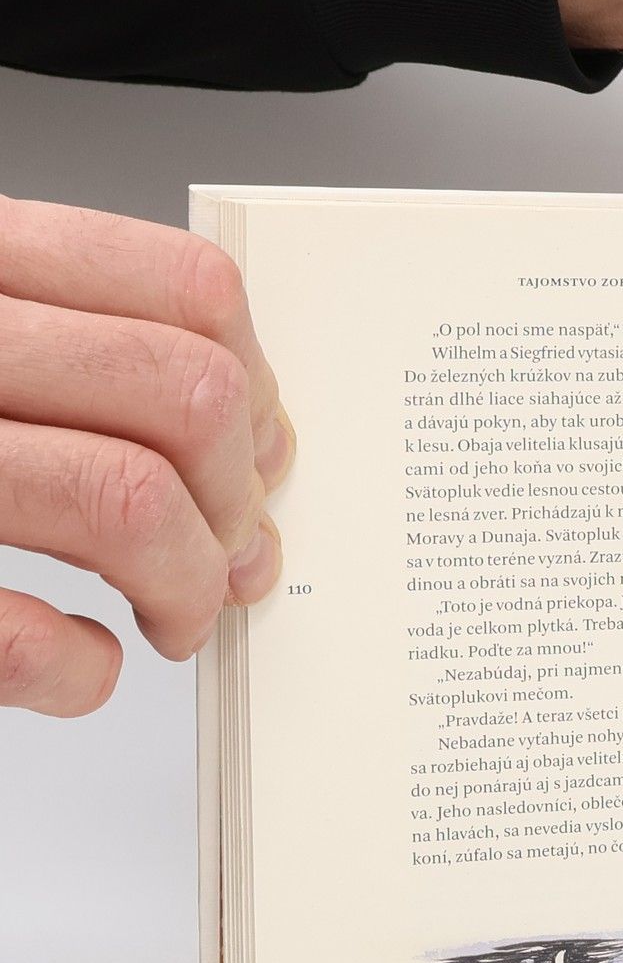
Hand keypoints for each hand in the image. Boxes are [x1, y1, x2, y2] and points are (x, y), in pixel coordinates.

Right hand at [0, 198, 289, 715]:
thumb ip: (82, 362)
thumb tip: (256, 448)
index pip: (185, 292)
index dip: (256, 388)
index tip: (258, 454)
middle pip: (184, 398)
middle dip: (235, 500)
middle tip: (221, 556)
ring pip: (123, 501)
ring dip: (185, 585)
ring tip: (170, 618)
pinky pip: (17, 635)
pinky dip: (79, 670)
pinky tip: (75, 661)